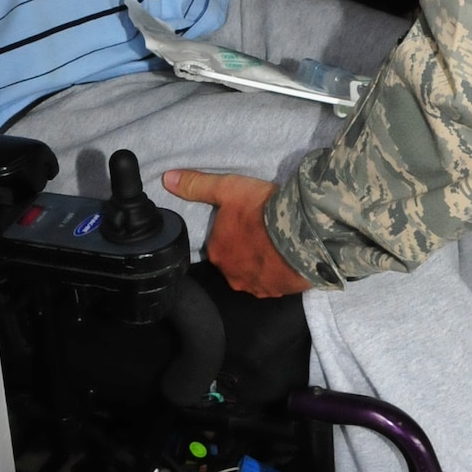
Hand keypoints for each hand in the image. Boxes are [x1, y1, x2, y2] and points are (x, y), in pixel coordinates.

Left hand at [162, 169, 310, 296]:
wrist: (303, 232)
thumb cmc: (262, 209)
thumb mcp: (227, 188)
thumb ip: (197, 185)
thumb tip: (167, 179)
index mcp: (217, 251)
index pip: (219, 242)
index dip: (233, 231)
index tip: (246, 220)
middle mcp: (232, 274)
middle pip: (235, 260)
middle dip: (245, 249)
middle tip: (262, 230)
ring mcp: (256, 286)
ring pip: (254, 273)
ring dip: (261, 262)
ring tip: (276, 244)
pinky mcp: (278, 291)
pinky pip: (274, 282)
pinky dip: (278, 272)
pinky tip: (287, 257)